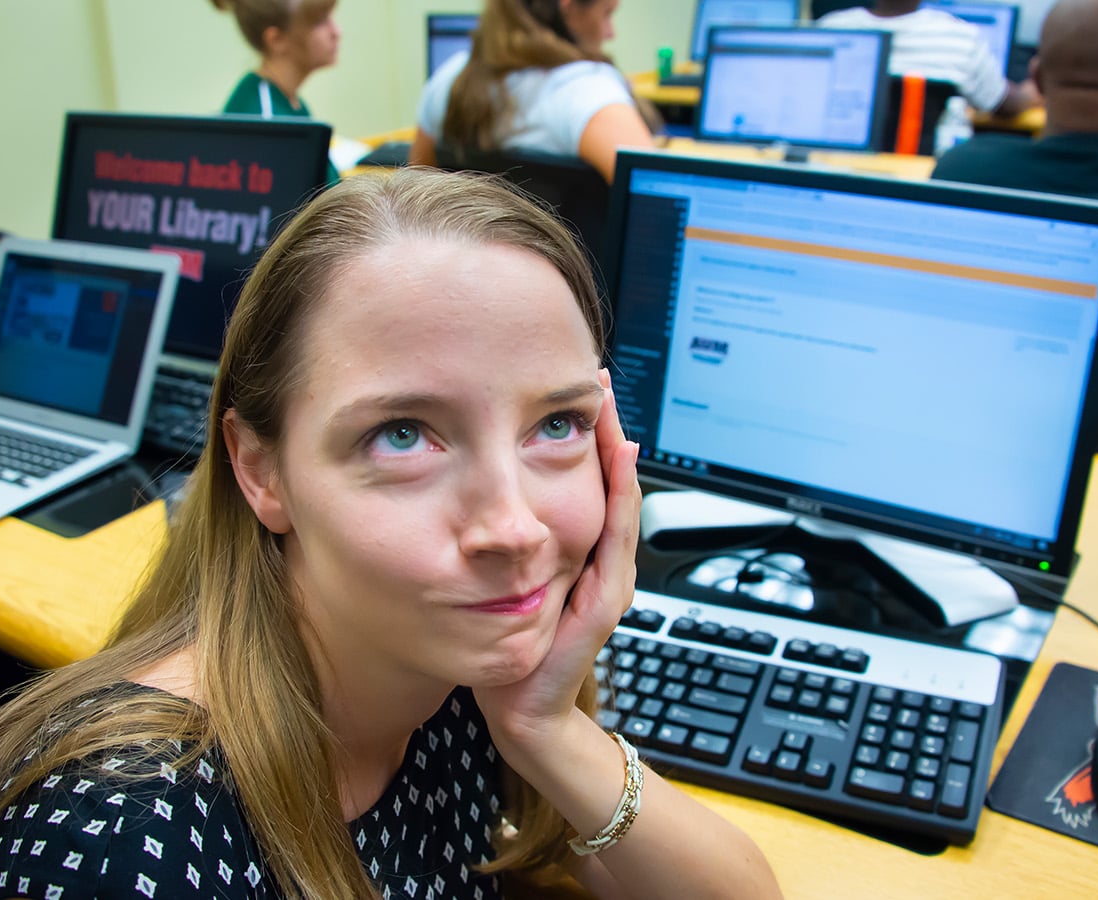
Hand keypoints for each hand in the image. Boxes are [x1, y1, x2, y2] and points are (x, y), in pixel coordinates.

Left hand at [473, 368, 640, 748]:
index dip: (586, 438)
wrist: (524, 711)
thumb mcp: (505, 585)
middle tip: (598, 382)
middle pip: (611, 484)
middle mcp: (600, 562)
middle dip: (606, 430)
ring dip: (617, 453)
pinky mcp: (602, 602)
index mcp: (577, 556)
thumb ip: (504, 547)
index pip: (588, 484)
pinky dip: (620, 498)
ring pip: (620, 502)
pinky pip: (616, 539)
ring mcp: (607, 580)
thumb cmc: (512, 650)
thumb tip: (477, 500)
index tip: (576, 392)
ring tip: (608, 409)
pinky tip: (619, 463)